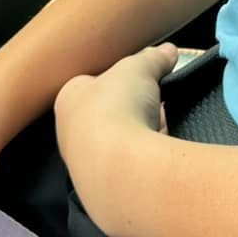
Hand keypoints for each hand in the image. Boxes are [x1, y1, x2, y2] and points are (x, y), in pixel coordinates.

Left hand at [54, 43, 178, 236]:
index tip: (142, 79)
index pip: (91, 83)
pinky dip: (146, 155)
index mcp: (68, 98)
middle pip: (106, 113)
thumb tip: (169, 51)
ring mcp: (86, 162)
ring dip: (141, 132)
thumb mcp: (139, 68)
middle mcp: (69, 131)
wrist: (118, 167)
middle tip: (156, 100)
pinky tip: (160, 150)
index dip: (119, 79)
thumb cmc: (117, 106)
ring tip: (162, 124)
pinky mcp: (105, 184)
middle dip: (133, 107)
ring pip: (119, 140)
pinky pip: (129, 163)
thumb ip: (153, 58)